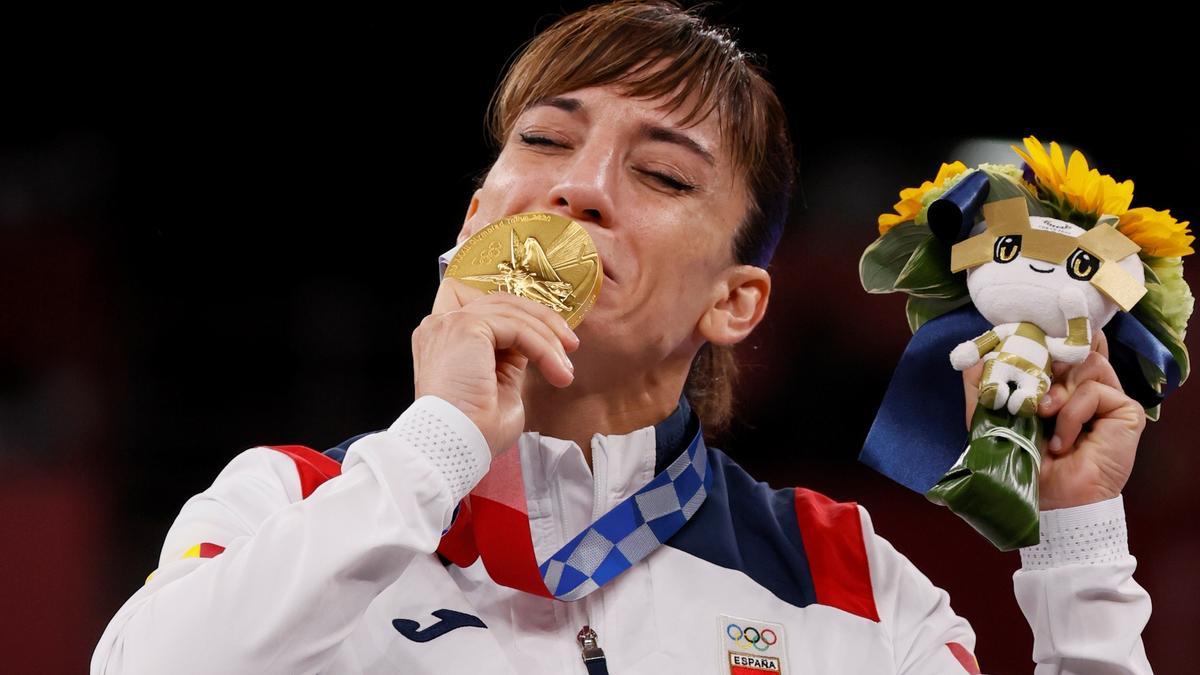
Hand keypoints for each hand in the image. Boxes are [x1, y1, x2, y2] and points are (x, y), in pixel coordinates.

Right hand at [412, 277, 578, 456]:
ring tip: (565, 369)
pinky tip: (556, 371)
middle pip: (501, 301)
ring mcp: (451, 323)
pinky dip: (542, 348)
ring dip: (547, 339)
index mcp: (444, 338)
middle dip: (541, 320)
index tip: (545, 332)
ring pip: (512, 312)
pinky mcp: (466, 327)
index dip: (515, 311)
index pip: (482, 305)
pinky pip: (517, 327)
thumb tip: (529, 344)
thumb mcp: (500, 384)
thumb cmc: (474, 430)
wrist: (456, 447)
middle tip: (569, 345)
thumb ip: (509, 358)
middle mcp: (441, 325)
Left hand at [962, 329, 1146, 509]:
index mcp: (1059, 386)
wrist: (1050, 501)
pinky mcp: (1126, 412)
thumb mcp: (992, 419)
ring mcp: (1108, 399)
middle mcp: (1085, 388)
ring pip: (1087, 362)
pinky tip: (1062, 441)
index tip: (1022, 341)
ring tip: (1044, 417)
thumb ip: (982, 387)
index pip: (1060, 347)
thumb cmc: (1024, 464)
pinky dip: (1071, 414)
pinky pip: (1094, 391)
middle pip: (1073, 348)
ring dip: (1058, 392)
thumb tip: (974, 357)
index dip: (1045, 340)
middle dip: (1046, 365)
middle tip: (1031, 393)